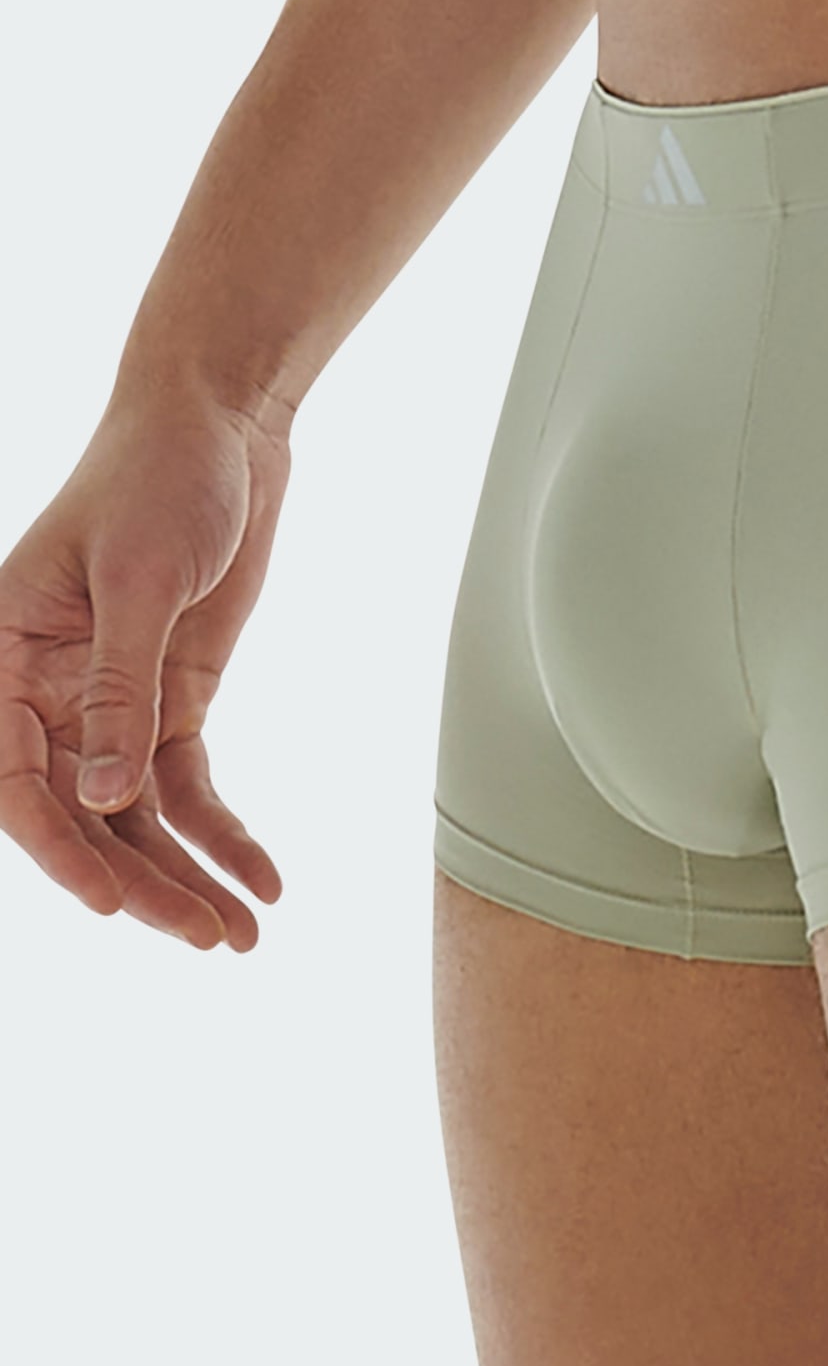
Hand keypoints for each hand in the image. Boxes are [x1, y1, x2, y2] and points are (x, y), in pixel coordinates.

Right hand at [0, 383, 291, 951]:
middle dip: (138, 882)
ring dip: (184, 875)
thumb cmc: (161, 478)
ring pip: (133, 814)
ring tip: (243, 936)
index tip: (107, 906)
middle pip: (80, 813)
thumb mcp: (141, 580)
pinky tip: (262, 877)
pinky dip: (223, 831)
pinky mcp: (171, 695)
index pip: (13, 778)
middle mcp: (44, 690)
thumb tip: (101, 799)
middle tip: (206, 938)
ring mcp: (110, 699)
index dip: (55, 849)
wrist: (221, 427)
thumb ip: (120, 688)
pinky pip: (186, 782)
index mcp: (1, 655)